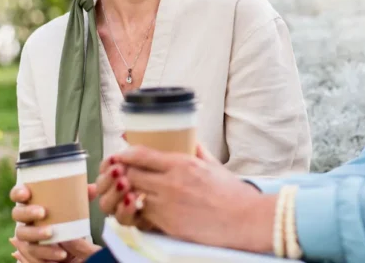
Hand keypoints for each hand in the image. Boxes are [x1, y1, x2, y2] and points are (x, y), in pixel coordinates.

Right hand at [9, 183, 99, 262]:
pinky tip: (59, 254)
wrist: (70, 244)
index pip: (17, 194)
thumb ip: (81, 197)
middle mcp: (25, 218)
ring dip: (36, 234)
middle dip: (28, 212)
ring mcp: (26, 235)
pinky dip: (45, 254)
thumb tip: (93, 188)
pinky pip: (31, 254)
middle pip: (17, 214)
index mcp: (31, 202)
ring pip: (22, 235)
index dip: (18, 192)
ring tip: (50, 233)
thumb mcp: (75, 207)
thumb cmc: (67, 216)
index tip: (27, 193)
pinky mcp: (31, 251)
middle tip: (42, 212)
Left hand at [94, 144, 220, 225]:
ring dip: (129, 192)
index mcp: (182, 164)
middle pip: (131, 175)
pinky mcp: (167, 224)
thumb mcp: (214, 164)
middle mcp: (171, 183)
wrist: (243, 220)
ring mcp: (167, 205)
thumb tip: (189, 138)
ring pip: (133, 195)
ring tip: (130, 190)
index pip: (141, 155)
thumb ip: (197, 150)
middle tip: (121, 173)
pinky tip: (142, 207)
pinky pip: (143, 214)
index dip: (126, 154)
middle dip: (123, 173)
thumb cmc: (232, 193)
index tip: (121, 154)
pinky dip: (139, 209)